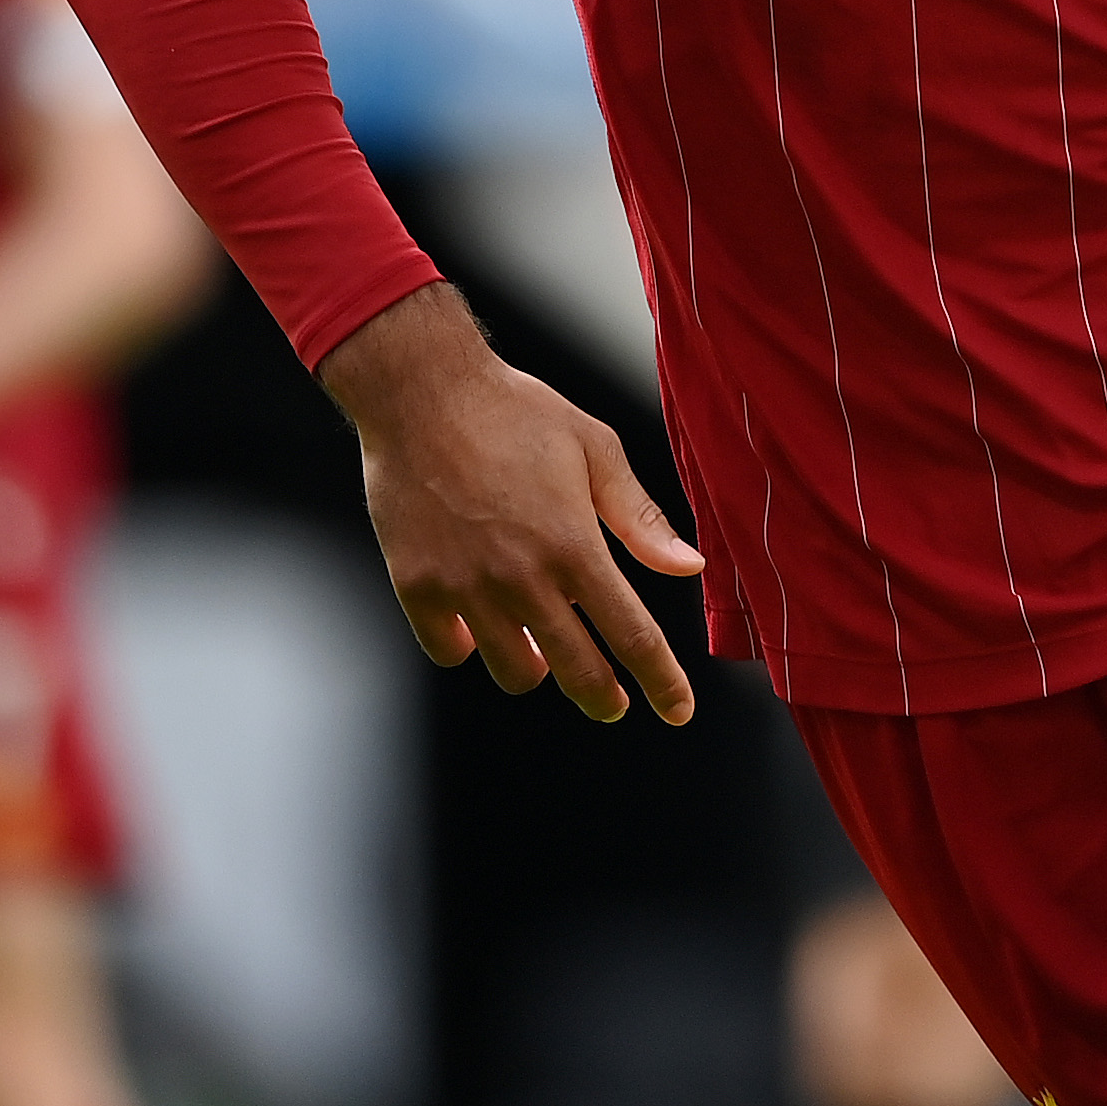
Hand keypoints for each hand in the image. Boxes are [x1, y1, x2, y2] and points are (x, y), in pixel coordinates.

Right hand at [324, 284, 703, 724]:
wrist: (422, 394)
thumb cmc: (517, 413)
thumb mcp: (596, 451)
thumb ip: (641, 518)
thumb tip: (689, 567)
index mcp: (575, 546)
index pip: (633, 636)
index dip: (661, 681)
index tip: (678, 711)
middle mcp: (523, 578)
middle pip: (577, 671)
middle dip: (603, 696)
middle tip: (613, 702)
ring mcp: (466, 587)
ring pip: (513, 669)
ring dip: (536, 668)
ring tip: (543, 651)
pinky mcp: (416, 586)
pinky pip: (450, 649)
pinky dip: (469, 646)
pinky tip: (480, 627)